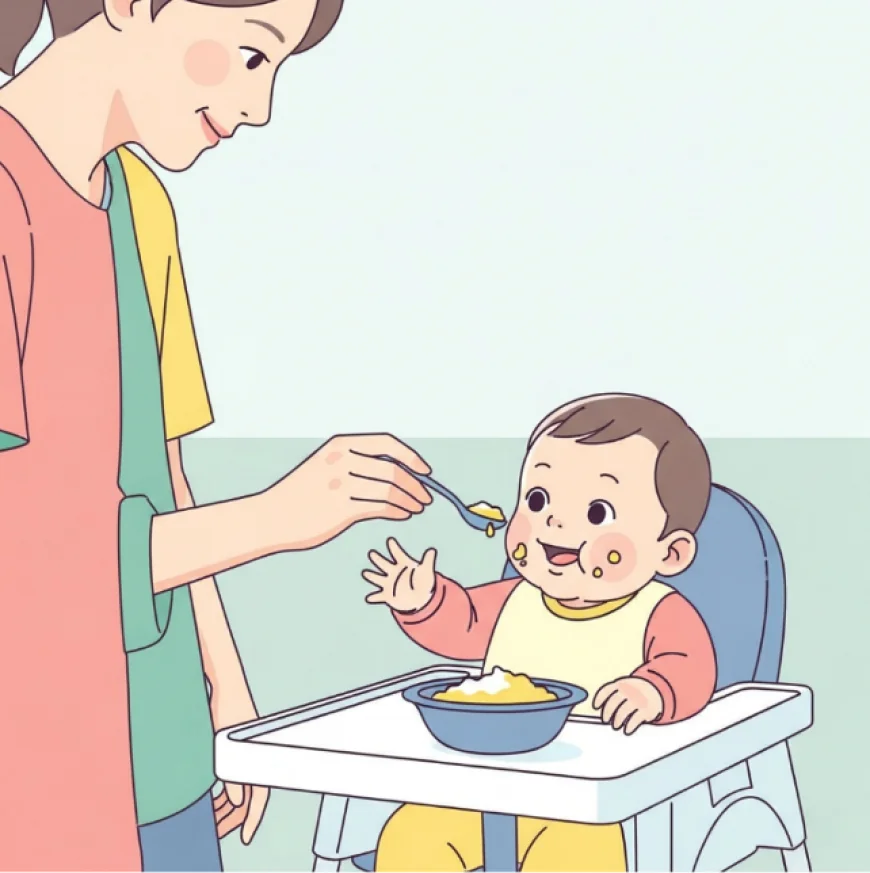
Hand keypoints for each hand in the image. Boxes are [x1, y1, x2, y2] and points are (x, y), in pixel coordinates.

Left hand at [210, 687, 269, 843]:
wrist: (223, 678)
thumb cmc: (226, 703)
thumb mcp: (225, 739)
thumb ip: (231, 773)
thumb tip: (234, 800)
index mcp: (253, 754)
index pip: (259, 794)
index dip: (254, 818)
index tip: (246, 837)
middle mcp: (250, 755)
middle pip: (246, 795)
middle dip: (232, 817)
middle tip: (216, 832)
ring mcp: (241, 751)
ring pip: (237, 788)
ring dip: (224, 805)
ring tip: (209, 818)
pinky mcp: (232, 745)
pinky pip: (230, 776)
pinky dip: (221, 791)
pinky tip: (209, 798)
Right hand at [263, 434, 431, 551]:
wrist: (271, 516)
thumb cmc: (302, 493)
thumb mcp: (326, 465)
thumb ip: (357, 463)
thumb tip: (400, 472)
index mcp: (340, 445)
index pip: (387, 444)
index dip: (411, 457)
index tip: (425, 471)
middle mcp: (342, 460)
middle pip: (393, 470)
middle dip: (416, 485)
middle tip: (426, 497)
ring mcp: (341, 484)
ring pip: (390, 490)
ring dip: (410, 500)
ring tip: (417, 508)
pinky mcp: (341, 509)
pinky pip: (381, 508)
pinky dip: (398, 512)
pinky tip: (403, 515)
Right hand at [363, 538, 436, 612]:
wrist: (420, 597)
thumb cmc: (423, 582)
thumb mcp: (426, 571)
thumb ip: (428, 561)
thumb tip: (432, 550)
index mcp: (403, 565)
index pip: (398, 554)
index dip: (394, 547)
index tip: (390, 540)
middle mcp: (394, 572)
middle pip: (384, 564)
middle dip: (378, 559)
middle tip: (372, 553)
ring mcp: (390, 583)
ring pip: (378, 578)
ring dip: (372, 576)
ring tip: (365, 573)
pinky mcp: (388, 595)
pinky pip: (379, 596)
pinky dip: (374, 597)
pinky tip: (369, 598)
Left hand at [593, 677, 663, 734]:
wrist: (656, 689)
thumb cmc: (633, 690)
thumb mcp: (623, 686)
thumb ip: (612, 694)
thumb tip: (599, 711)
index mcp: (620, 684)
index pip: (606, 690)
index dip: (599, 699)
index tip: (595, 707)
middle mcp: (628, 690)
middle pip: (613, 703)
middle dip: (607, 713)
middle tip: (605, 720)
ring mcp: (637, 699)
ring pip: (623, 712)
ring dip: (617, 721)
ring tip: (615, 726)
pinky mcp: (646, 709)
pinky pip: (635, 719)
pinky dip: (629, 726)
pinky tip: (627, 730)